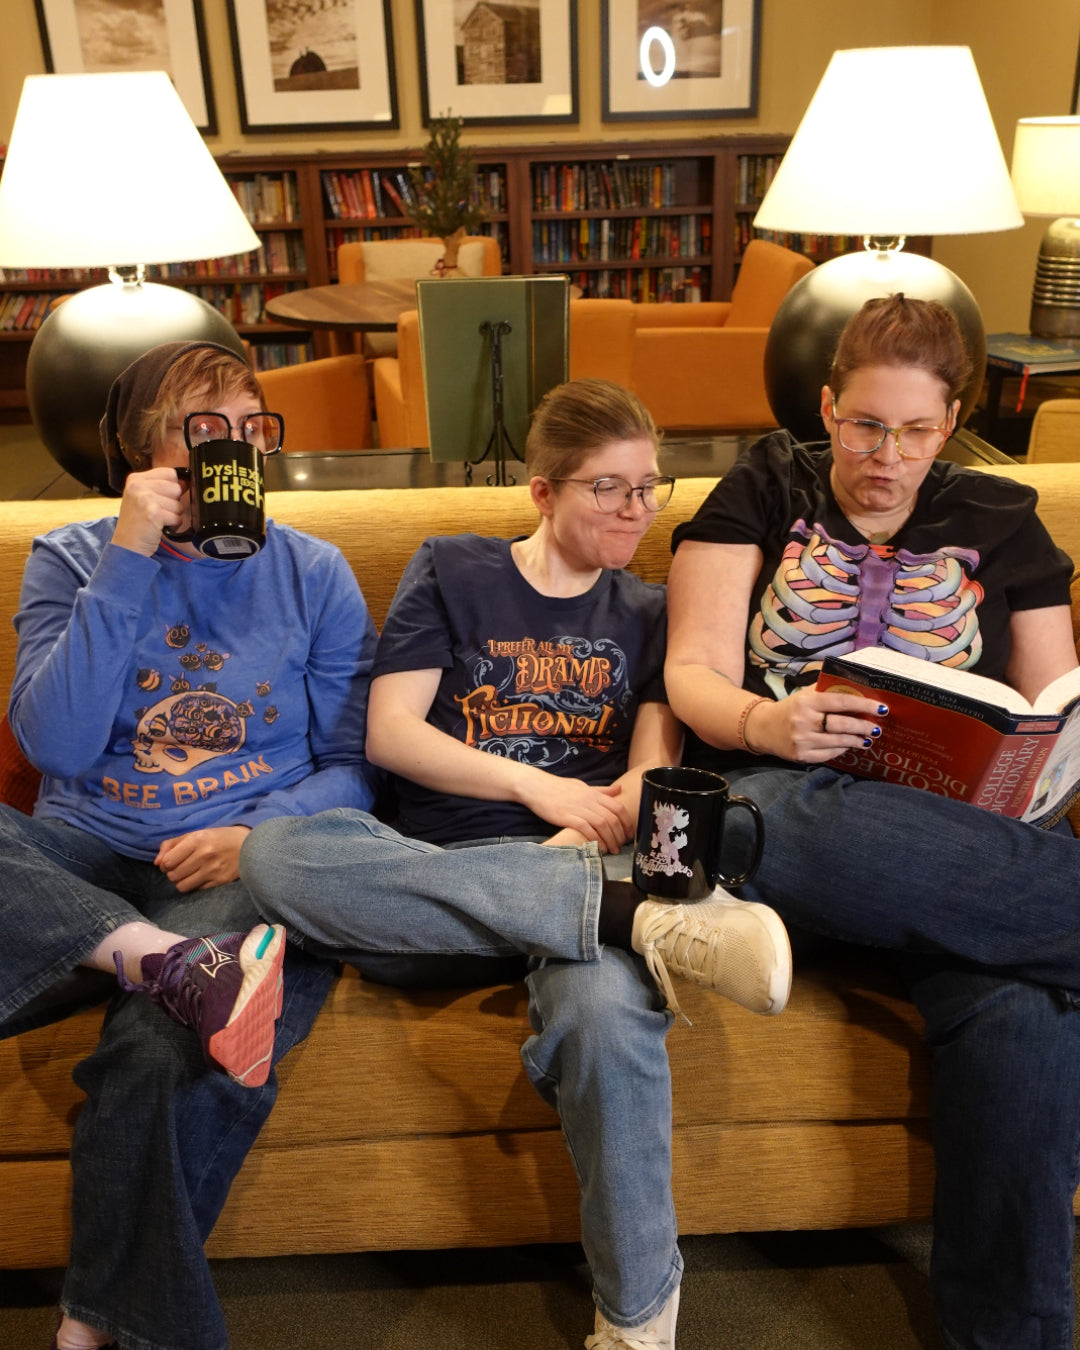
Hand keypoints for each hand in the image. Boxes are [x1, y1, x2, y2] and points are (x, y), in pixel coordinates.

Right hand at [112, 467, 188, 556]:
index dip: (173, 487)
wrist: (127, 545)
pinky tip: (159, 527)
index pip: (170, 473)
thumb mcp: (144, 498)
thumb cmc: (138, 523)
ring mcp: (144, 498)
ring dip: (173, 515)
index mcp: (135, 479)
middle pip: (176, 488)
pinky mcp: (153, 513)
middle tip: (158, 512)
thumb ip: (162, 487)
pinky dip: (173, 525)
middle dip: (173, 503)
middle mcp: (138, 486)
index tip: (163, 498)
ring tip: (157, 520)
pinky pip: (177, 517)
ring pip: (178, 504)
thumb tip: (186, 481)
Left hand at [155, 825, 250, 891]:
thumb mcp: (196, 834)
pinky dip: (194, 885)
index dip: (165, 864)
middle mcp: (204, 855)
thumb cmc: (219, 838)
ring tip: (189, 874)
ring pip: (182, 886)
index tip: (170, 862)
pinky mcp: (219, 881)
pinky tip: (201, 877)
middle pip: (173, 875)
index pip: (168, 861)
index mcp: (197, 840)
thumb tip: (157, 862)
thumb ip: (172, 844)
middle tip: (181, 868)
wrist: (250, 845)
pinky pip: (196, 890)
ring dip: (182, 881)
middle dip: (173, 873)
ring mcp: (212, 870)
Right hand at [522, 775, 632, 853]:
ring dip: (610, 839)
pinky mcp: (567, 817)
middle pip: (612, 818)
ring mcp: (578, 808)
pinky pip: (586, 828)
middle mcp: (589, 801)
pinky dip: (595, 838)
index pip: (618, 807)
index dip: (627, 822)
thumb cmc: (559, 787)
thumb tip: (619, 789)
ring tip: (613, 850)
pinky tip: (599, 847)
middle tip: (622, 846)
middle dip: (620, 835)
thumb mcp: (582, 786)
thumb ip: (601, 791)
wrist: (537, 786)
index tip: (629, 833)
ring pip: (602, 824)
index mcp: (594, 794)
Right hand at [746, 687, 885, 763]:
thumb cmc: (791, 708)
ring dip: (857, 741)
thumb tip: (859, 689)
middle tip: (876, 728)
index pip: (841, 702)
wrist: (763, 728)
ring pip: (838, 742)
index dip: (863, 705)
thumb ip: (827, 691)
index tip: (881, 708)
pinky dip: (842, 750)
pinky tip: (849, 746)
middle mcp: (804, 721)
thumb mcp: (805, 695)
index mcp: (807, 702)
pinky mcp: (801, 756)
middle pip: (842, 725)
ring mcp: (802, 741)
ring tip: (868, 739)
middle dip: (864, 726)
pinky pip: (829, 755)